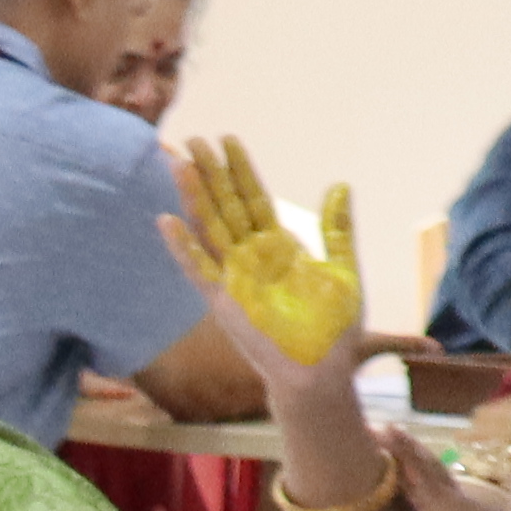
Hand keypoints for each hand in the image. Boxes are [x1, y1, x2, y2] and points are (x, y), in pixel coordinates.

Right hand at [159, 135, 366, 372]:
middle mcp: (250, 258)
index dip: (241, 171)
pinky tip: (167, 222)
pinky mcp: (223, 302)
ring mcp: (234, 278)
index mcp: (278, 248)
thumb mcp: (343, 269)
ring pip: (208, 228)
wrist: (323, 369)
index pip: (254, 199)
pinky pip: (198, 269)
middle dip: (210, 173)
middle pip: (225, 206)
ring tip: (179, 165)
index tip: (228, 141)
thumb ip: (337, 230)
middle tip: (194, 140)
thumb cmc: (333, 327)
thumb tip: (339, 186)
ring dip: (193, 197)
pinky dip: (183, 247)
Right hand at [387, 427, 510, 510]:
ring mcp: (446, 492)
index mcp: (434, 496)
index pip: (414, 467)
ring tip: (395, 435)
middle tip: (381, 425)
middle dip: (401, 442)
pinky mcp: (450, 497)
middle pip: (419, 460)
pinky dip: (420, 463)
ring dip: (411, 449)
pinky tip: (416, 462)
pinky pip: (431, 474)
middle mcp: (439, 489)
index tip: (386, 428)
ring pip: (426, 464)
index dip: (400, 448)